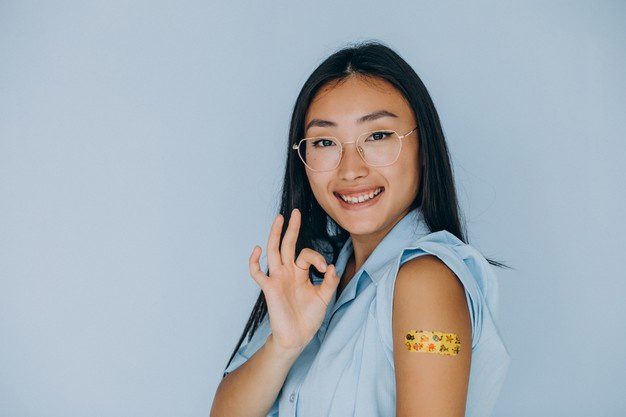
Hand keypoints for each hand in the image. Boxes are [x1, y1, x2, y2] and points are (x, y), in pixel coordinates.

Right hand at [249, 208, 339, 353]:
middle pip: (288, 244)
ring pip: (274, 251)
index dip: (318, 258)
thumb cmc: (309, 318)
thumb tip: (333, 265)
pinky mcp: (269, 288)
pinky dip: (254, 262)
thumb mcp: (324, 298)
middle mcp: (288, 272)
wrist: (297, 338)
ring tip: (279, 218)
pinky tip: (257, 249)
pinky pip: (258, 273)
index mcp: (301, 273)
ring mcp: (277, 278)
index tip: (327, 270)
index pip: (306, 255)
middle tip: (295, 212)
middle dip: (292, 228)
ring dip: (275, 235)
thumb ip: (330, 282)